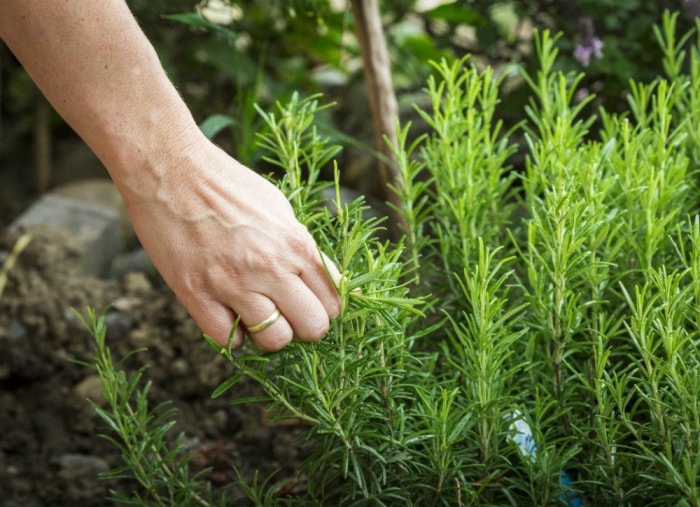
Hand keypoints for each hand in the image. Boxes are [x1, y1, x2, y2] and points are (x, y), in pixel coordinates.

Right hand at [122, 139, 341, 350]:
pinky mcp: (196, 295)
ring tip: (256, 315)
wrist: (170, 170)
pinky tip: (228, 315)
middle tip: (287, 315)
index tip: (311, 306)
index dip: (325, 309)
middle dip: (304, 327)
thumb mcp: (280, 210)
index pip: (334, 302)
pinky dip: (232, 335)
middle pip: (312, 327)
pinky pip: (229, 341)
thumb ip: (302, 249)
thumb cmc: (227, 185)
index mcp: (296, 245)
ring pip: (274, 340)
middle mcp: (271, 267)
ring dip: (269, 333)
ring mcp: (233, 284)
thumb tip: (326, 280)